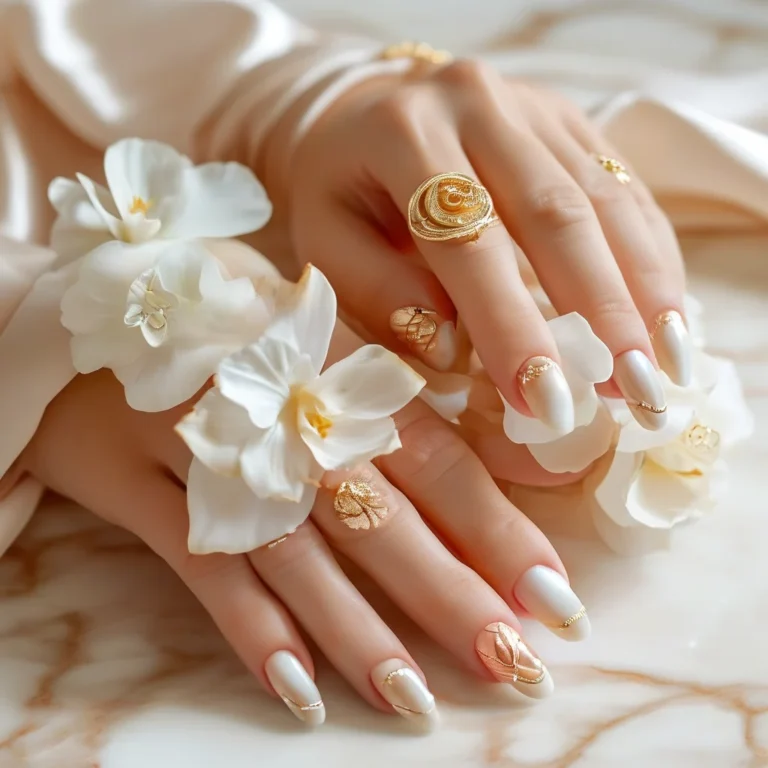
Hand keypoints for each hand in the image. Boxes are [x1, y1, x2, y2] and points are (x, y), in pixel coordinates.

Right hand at [21, 326, 590, 726]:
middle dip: (451, 597)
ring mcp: (202, 447)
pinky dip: (252, 632)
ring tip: (420, 702)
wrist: (77, 306)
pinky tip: (301, 694)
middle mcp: (273, 404)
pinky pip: (202, 571)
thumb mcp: (298, 320)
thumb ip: (381, 385)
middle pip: (377, 516)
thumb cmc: (211, 315)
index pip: (430, 451)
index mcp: (326, 354)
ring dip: (361, 634)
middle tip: (517, 666)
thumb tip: (485, 452)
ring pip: (297, 555)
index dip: (496, 526)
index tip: (554, 593)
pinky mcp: (136, 484)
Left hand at [285, 61, 689, 444]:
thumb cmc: (342, 190)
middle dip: (600, 312)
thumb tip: (453, 349)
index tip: (544, 401)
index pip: (468, 239)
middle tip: (630, 393)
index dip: (509, 324)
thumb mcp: (325, 241)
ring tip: (664, 368)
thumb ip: (378, 291)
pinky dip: (650, 256)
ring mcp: (534, 107)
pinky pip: (625, 188)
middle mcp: (478, 104)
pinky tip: (667, 312)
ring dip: (643, 290)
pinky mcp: (571, 122)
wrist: (365, 116)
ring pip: (606, 200)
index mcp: (405, 133)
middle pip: (556, 215)